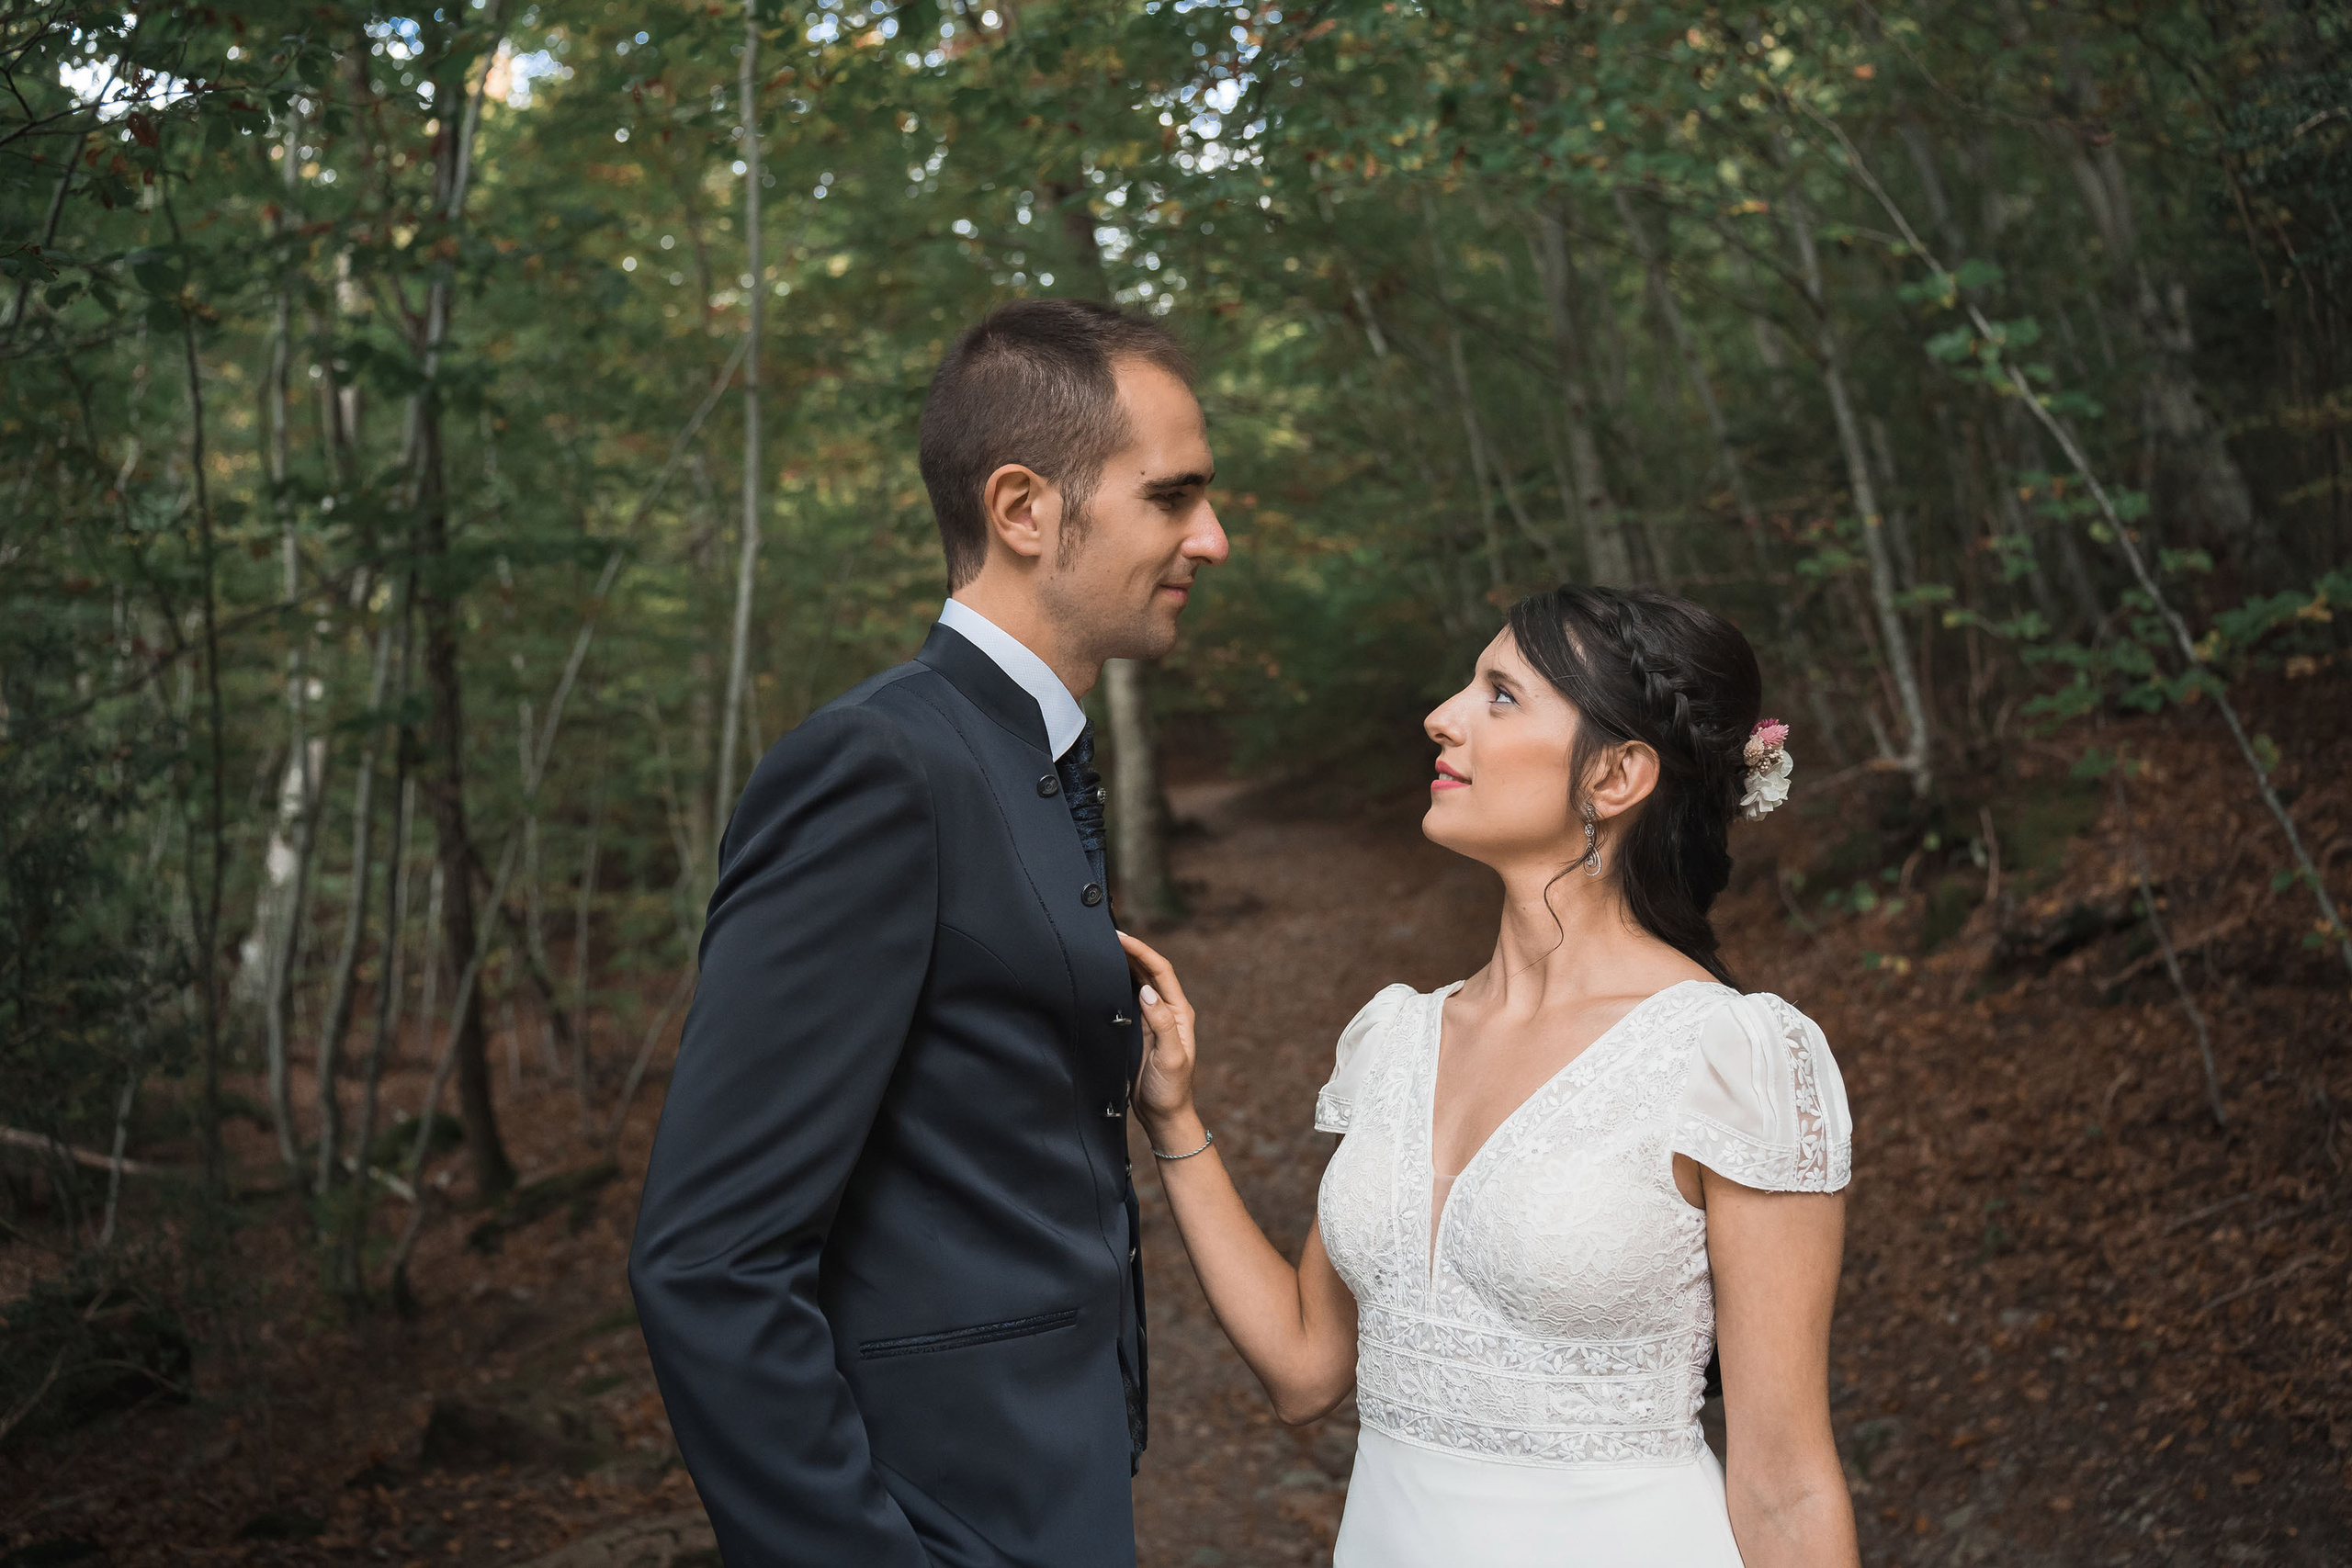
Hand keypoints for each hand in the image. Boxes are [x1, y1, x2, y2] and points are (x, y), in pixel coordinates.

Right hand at [1117, 931, 1198, 1136]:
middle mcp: (1167, 1011)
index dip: (1142, 951)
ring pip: (1138, 981)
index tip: (1121, 938)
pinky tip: (1104, 975)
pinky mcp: (1139, 1029)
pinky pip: (1129, 998)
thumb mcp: (1169, 1058)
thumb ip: (1162, 1024)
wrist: (1163, 1115)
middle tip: (1107, 934)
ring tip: (1104, 947)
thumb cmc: (1170, 1090)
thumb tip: (1148, 991)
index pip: (1161, 971)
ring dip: (1124, 963)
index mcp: (1178, 1013)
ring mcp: (1152, 1019)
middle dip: (1131, 950)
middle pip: (1149, 971)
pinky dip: (1118, 982)